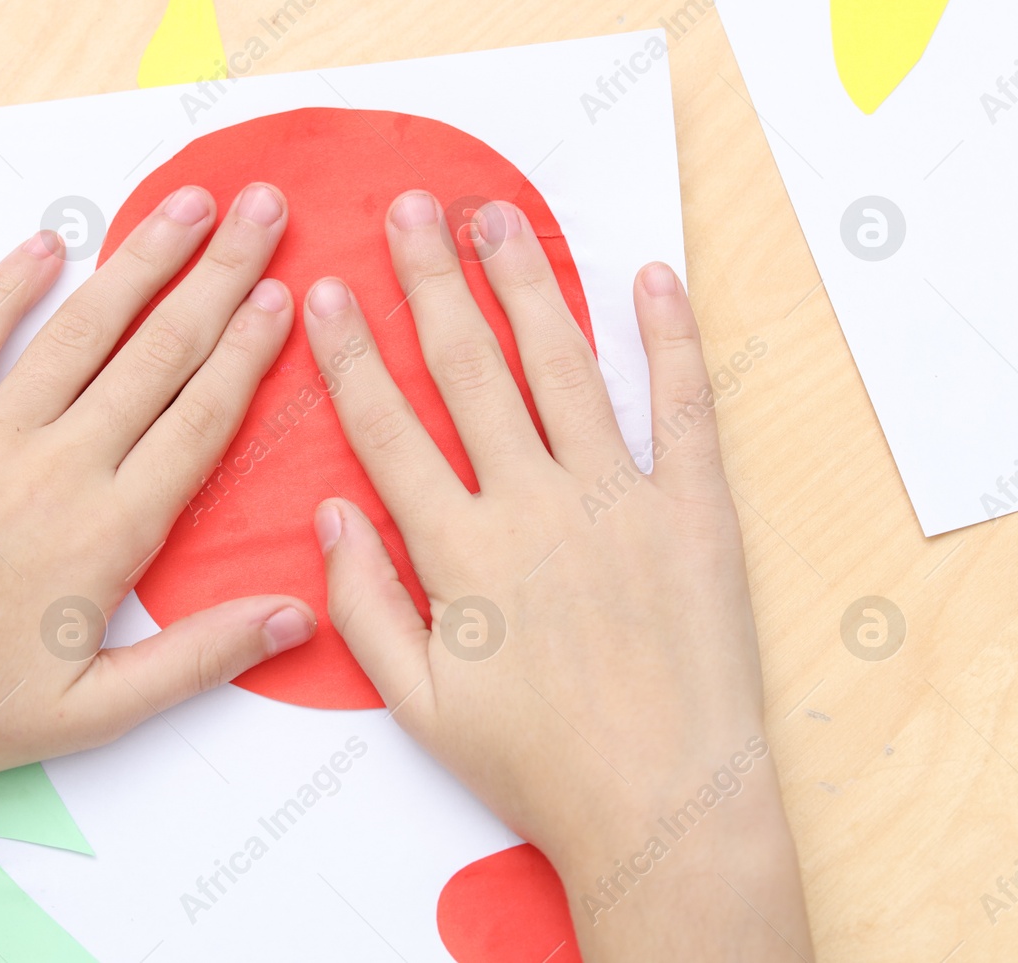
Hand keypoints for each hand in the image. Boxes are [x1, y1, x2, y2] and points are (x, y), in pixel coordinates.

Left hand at [0, 181, 317, 792]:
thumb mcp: (93, 711)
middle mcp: (58, 465)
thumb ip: (199, 655)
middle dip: (218, 275)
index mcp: (109, 530)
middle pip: (157, 353)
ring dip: (137, 261)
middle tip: (262, 209)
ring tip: (184, 204)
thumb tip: (296, 614)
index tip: (283, 291)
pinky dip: (7, 287)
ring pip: (80, 331)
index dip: (248, 350)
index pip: (199, 418)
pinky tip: (45, 243)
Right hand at [303, 192, 811, 959]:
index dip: (350, 355)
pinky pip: (682, 407)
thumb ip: (364, 605)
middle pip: (469, 372)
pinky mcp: (693, 510)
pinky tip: (649, 279)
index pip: (388, 430)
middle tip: (409, 210)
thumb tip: (328, 517)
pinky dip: (669, 338)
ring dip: (527, 286)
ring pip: (562, 368)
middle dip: (431, 283)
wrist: (665, 807)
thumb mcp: (419, 704)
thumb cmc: (537, 764)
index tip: (324, 292)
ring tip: (498, 220)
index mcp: (461, 553)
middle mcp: (533, 506)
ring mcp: (619, 500)